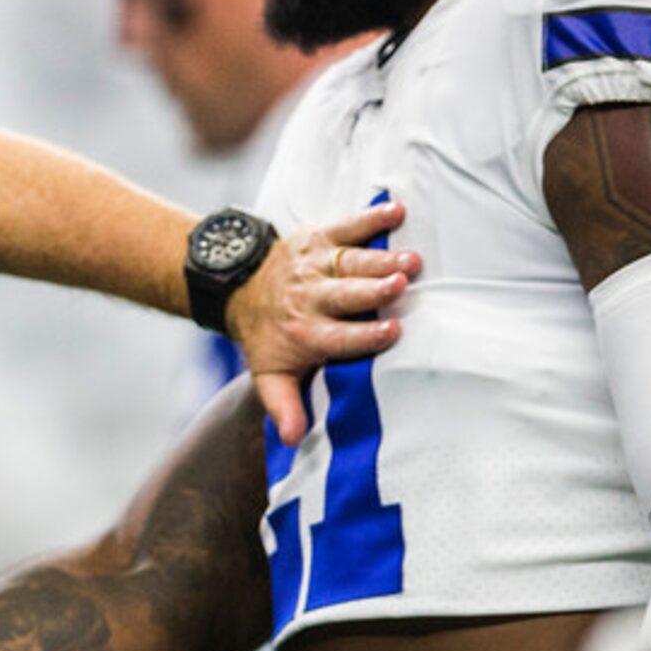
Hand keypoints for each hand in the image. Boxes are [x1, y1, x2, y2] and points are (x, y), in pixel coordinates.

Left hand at [227, 200, 420, 443]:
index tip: (393, 333)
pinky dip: (372, 217)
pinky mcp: (317, 237)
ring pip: (351, 262)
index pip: (339, 337)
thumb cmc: (267, 337)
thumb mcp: (269, 375)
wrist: (239, 288)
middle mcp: (309, 297)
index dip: (365, 336)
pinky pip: (346, 225)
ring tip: (411, 259)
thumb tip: (293, 439)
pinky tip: (397, 211)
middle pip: (346, 294)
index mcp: (304, 333)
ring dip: (381, 259)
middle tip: (401, 285)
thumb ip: (283, 406)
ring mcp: (314, 265)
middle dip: (374, 290)